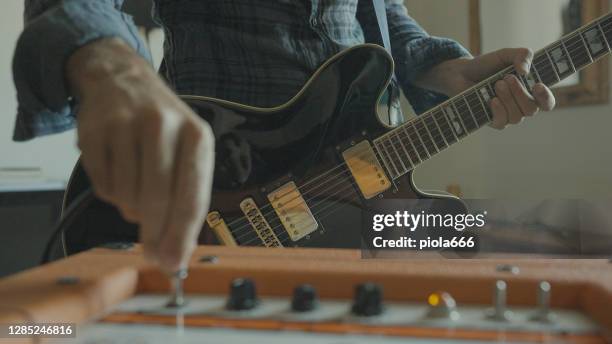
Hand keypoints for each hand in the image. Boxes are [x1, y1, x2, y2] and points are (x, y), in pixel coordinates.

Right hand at [67, 39, 214, 271]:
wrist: (123, 80)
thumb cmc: (164, 127)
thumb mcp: (189, 151)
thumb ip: (188, 198)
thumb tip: (177, 252)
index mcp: (197, 136)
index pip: (192, 197)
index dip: (181, 237)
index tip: (173, 264)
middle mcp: (164, 126)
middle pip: (157, 201)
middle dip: (154, 234)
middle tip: (152, 252)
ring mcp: (126, 125)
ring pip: (127, 196)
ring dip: (131, 209)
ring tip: (137, 190)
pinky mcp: (94, 130)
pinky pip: (101, 185)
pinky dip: (110, 193)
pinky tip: (118, 173)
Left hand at [417, 48, 555, 128]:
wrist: (461, 73)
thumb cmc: (486, 65)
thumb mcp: (505, 54)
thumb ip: (522, 55)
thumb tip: (525, 72)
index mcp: (528, 91)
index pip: (546, 102)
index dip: (546, 98)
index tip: (537, 86)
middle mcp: (520, 105)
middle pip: (531, 109)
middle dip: (520, 93)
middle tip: (506, 78)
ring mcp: (506, 114)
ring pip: (517, 117)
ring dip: (508, 99)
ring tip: (496, 84)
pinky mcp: (491, 120)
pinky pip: (501, 123)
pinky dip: (499, 111)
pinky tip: (492, 100)